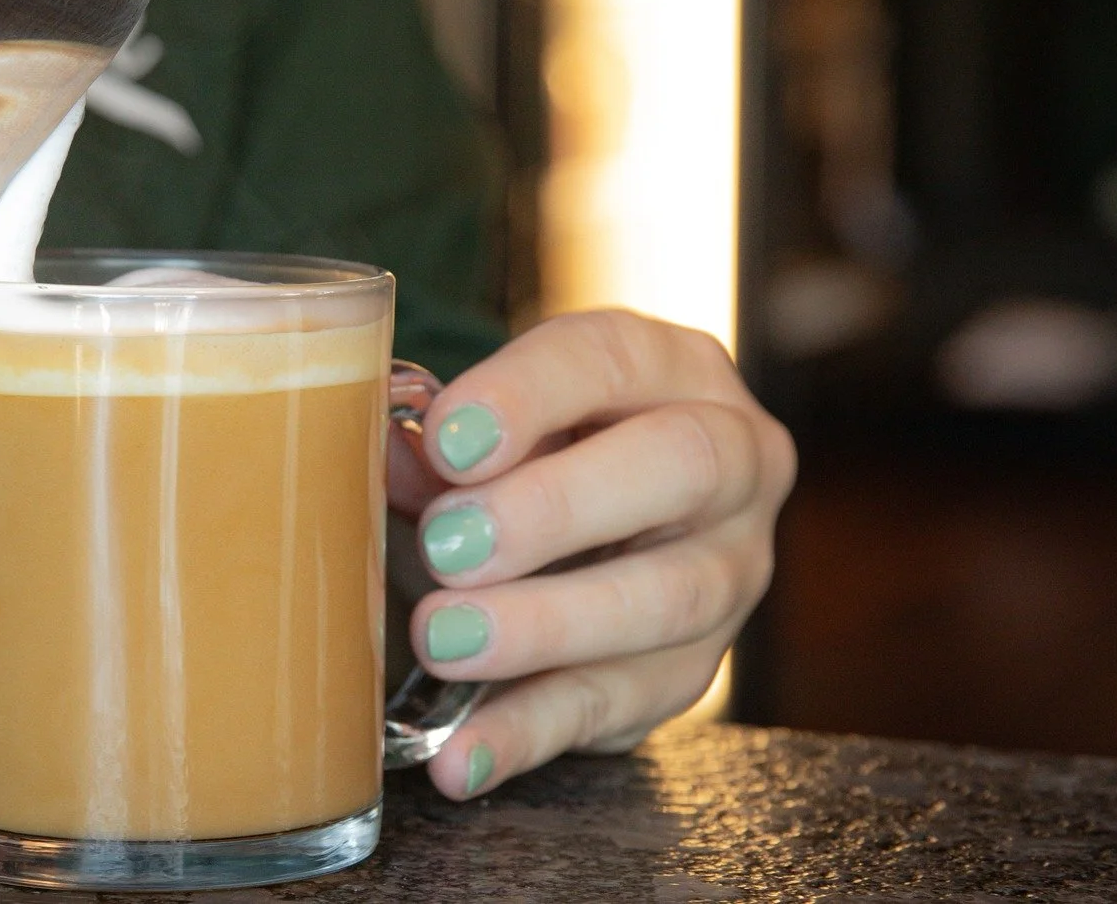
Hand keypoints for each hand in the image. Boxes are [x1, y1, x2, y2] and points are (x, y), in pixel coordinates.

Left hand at [389, 310, 796, 798]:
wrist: (602, 527)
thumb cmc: (534, 453)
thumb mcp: (493, 426)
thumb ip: (440, 442)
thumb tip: (383, 454)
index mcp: (675, 370)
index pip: (613, 360)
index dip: (528, 396)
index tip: (446, 442)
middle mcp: (733, 461)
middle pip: (677, 468)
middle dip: (555, 508)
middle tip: (449, 545)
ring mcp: (729, 572)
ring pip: (664, 598)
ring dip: (544, 624)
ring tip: (442, 641)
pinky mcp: (693, 672)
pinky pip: (619, 706)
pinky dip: (530, 734)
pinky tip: (460, 758)